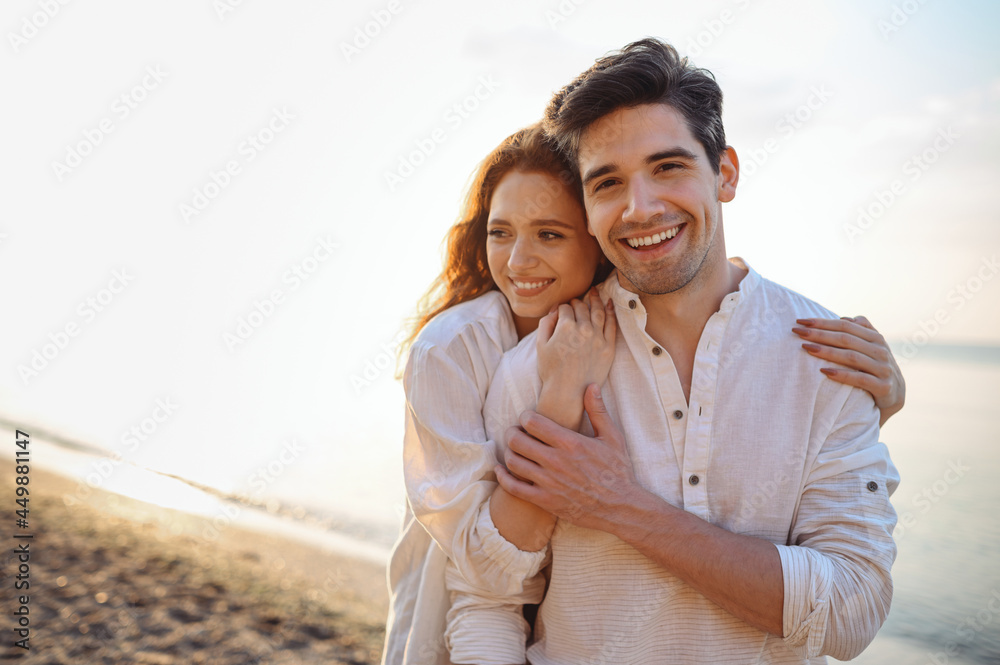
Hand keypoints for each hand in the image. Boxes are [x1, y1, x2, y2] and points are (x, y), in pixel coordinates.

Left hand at [496, 384, 640, 531]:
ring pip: (513, 462)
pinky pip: (513, 488)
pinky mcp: (545, 501)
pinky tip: (502, 470)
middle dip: (512, 432)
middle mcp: (556, 461)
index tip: (527, 418)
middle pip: (517, 440)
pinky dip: (503, 477)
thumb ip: (597, 411)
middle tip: (516, 432)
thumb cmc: (618, 471)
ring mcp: (548, 483)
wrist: (621, 507)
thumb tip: (590, 385)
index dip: (525, 417)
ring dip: (509, 452)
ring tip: (514, 449)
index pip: (532, 422)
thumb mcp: (612, 437)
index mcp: (570, 443)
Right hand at [536, 288, 616, 391]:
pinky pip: (611, 324)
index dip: (562, 308)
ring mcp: (598, 337)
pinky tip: (609, 303)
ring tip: (594, 293)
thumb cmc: (551, 370)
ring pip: (598, 311)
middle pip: (581, 308)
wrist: (568, 393)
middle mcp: (583, 329)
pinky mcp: (608, 347)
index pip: (565, 308)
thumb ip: (546, 323)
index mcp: (565, 327)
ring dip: (595, 300)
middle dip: (577, 302)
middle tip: (576, 302)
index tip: (562, 310)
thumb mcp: (541, 345)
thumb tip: (556, 309)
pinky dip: (611, 311)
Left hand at [792, 315, 904, 425]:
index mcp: (874, 337)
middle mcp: (880, 350)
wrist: (894, 395)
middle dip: (819, 334)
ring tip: (806, 348)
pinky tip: (823, 371)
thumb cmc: (874, 368)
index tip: (800, 320)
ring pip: (852, 356)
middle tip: (797, 332)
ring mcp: (883, 368)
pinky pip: (860, 379)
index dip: (823, 322)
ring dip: (827, 352)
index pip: (845, 325)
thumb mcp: (870, 348)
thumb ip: (860, 332)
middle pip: (846, 338)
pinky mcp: (883, 386)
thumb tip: (844, 318)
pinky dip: (842, 374)